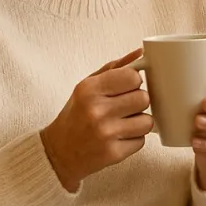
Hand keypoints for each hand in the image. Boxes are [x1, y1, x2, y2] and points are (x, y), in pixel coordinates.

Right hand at [41, 49, 152, 191]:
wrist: (58, 152)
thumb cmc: (76, 114)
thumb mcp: (88, 86)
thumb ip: (115, 68)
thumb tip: (142, 52)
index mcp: (89, 89)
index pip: (133, 77)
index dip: (134, 82)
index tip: (126, 88)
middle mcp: (96, 111)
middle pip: (143, 98)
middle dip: (137, 102)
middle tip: (124, 107)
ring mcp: (105, 134)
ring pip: (147, 121)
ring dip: (139, 122)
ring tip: (122, 123)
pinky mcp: (113, 153)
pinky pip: (141, 141)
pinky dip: (133, 139)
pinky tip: (118, 138)